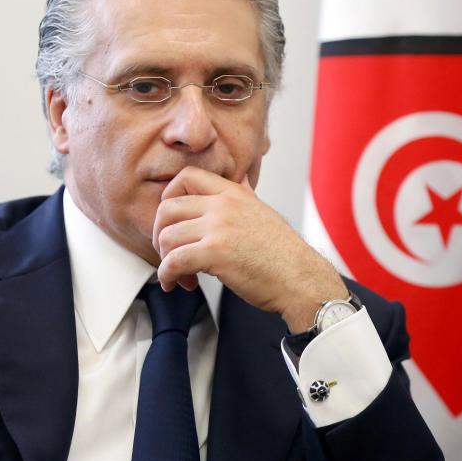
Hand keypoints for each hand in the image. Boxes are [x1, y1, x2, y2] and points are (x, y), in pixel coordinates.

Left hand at [152, 166, 348, 332]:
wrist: (301, 279)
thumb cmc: (284, 254)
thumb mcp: (263, 212)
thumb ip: (245, 195)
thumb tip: (241, 179)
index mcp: (234, 193)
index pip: (186, 177)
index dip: (169, 197)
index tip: (171, 220)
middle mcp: (224, 206)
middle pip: (167, 208)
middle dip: (160, 234)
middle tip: (168, 252)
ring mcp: (218, 228)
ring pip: (167, 237)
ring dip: (165, 260)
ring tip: (179, 275)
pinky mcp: (215, 254)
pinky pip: (174, 261)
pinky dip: (167, 275)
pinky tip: (176, 283)